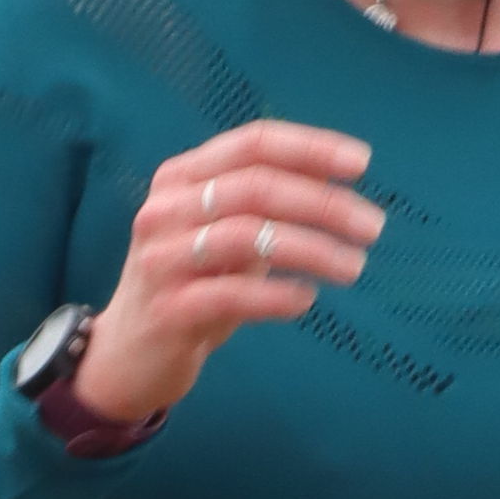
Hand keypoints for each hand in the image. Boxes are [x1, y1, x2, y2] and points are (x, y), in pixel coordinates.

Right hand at [78, 124, 383, 425]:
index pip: (252, 144)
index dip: (310, 148)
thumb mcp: (221, 235)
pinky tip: (307, 300)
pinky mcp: (168, 311)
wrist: (126, 355)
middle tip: (372, 227)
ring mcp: (162, 259)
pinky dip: (277, 296)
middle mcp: (166, 209)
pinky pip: (233, 296)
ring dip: (312, 249)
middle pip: (257, 187)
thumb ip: (265, 207)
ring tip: (354, 266)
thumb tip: (338, 186)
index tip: (361, 163)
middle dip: (324, 204)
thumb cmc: (189, 287)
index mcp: (181, 177)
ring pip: (248, 237)